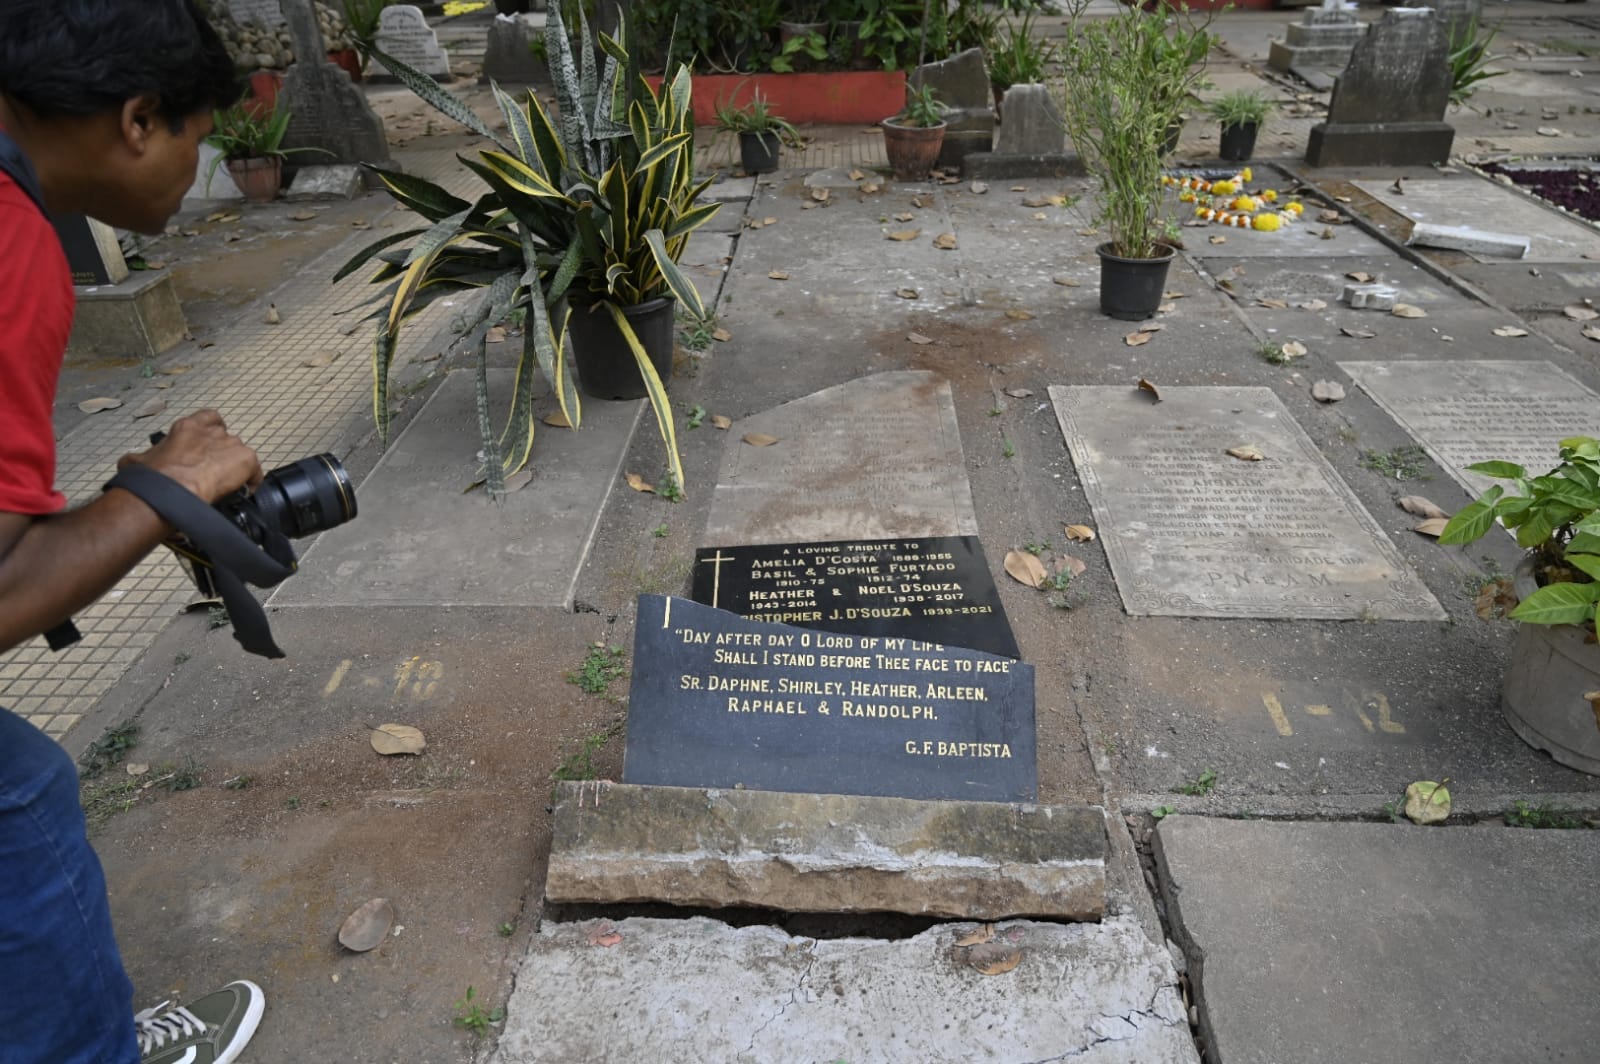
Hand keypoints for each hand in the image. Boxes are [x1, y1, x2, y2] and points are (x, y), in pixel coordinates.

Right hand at [119, 410, 262, 502]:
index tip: (209, 445)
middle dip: (222, 455)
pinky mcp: (246, 459)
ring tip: (226, 486)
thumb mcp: (135, 461)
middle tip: (214, 473)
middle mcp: (212, 431)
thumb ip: (139, 457)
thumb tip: (130, 462)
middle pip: (226, 440)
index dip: (212, 432)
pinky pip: (255, 473)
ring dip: (235, 469)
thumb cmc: (152, 478)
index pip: (208, 418)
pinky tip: (242, 494)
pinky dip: (251, 483)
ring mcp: (231, 444)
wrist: (170, 491)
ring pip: (240, 455)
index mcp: (187, 427)